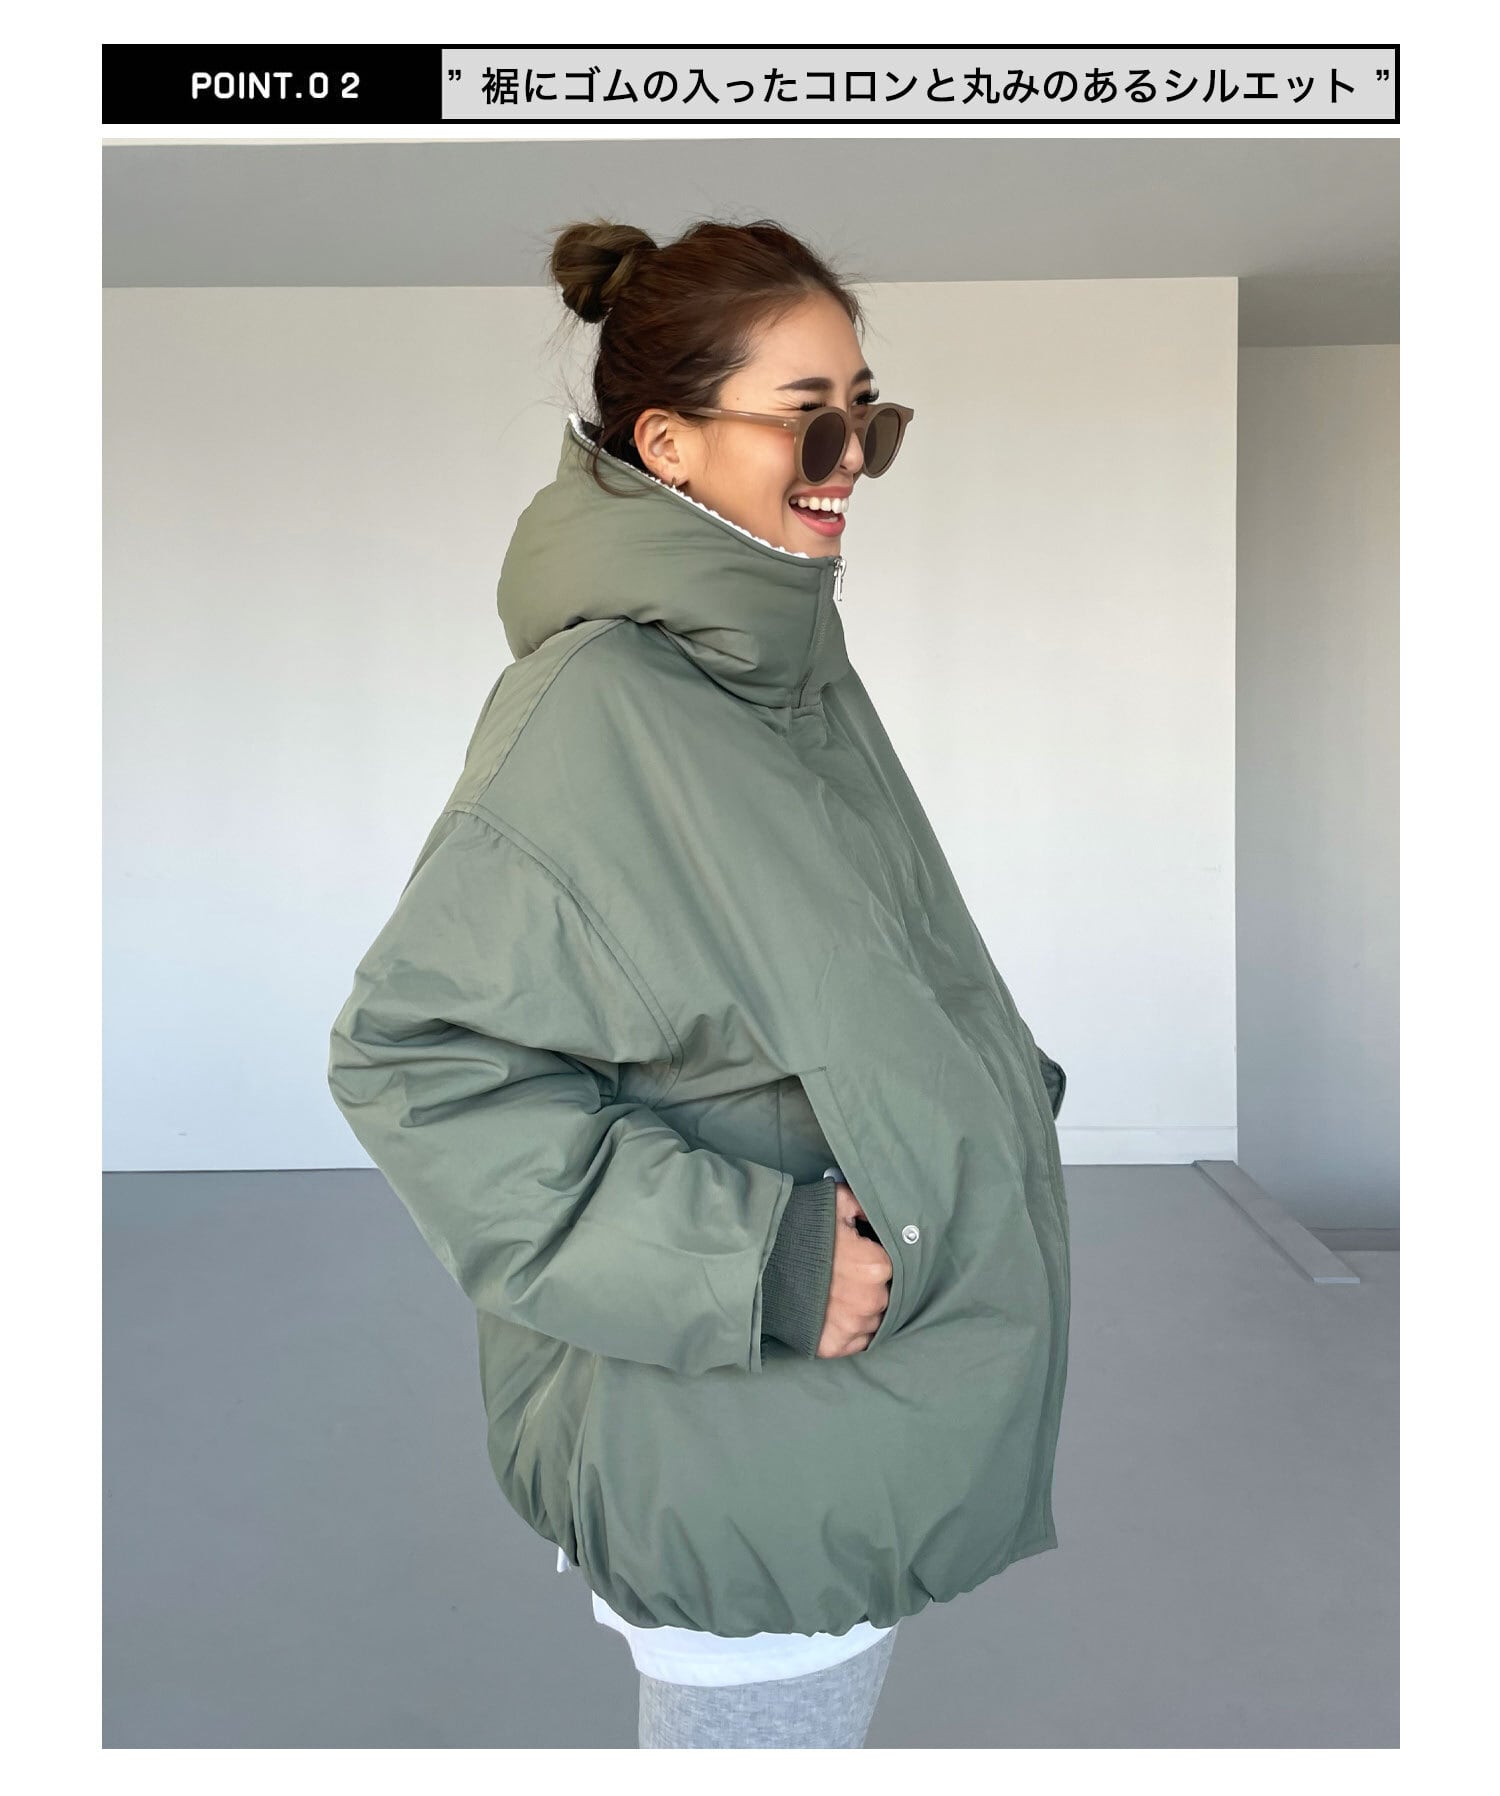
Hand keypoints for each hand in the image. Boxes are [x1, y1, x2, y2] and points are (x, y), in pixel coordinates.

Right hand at [815, 1181, 892, 1356]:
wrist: (758, 1260)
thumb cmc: (799, 1228)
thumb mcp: (836, 1201)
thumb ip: (866, 1206)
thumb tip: (878, 1213)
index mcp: (877, 1267)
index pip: (890, 1268)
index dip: (872, 1259)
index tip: (856, 1256)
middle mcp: (869, 1302)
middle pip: (881, 1296)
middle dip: (866, 1286)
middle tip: (841, 1274)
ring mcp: (850, 1327)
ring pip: (869, 1322)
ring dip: (858, 1310)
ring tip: (833, 1294)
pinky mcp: (830, 1345)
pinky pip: (852, 1344)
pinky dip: (845, 1331)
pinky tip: (830, 1314)